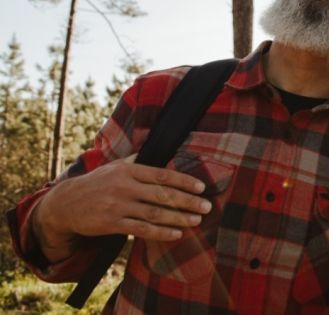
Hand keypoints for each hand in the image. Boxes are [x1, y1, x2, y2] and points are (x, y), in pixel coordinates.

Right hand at [32, 155, 210, 261]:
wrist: (66, 203)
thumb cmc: (98, 183)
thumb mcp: (116, 166)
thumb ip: (139, 160)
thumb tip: (164, 149)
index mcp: (129, 171)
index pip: (162, 175)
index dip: (183, 181)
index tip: (201, 187)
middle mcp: (124, 186)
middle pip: (162, 194)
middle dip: (187, 201)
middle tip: (207, 206)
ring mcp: (118, 206)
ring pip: (154, 213)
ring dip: (178, 217)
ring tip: (196, 220)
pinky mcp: (111, 224)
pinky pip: (141, 229)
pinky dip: (160, 232)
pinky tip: (176, 234)